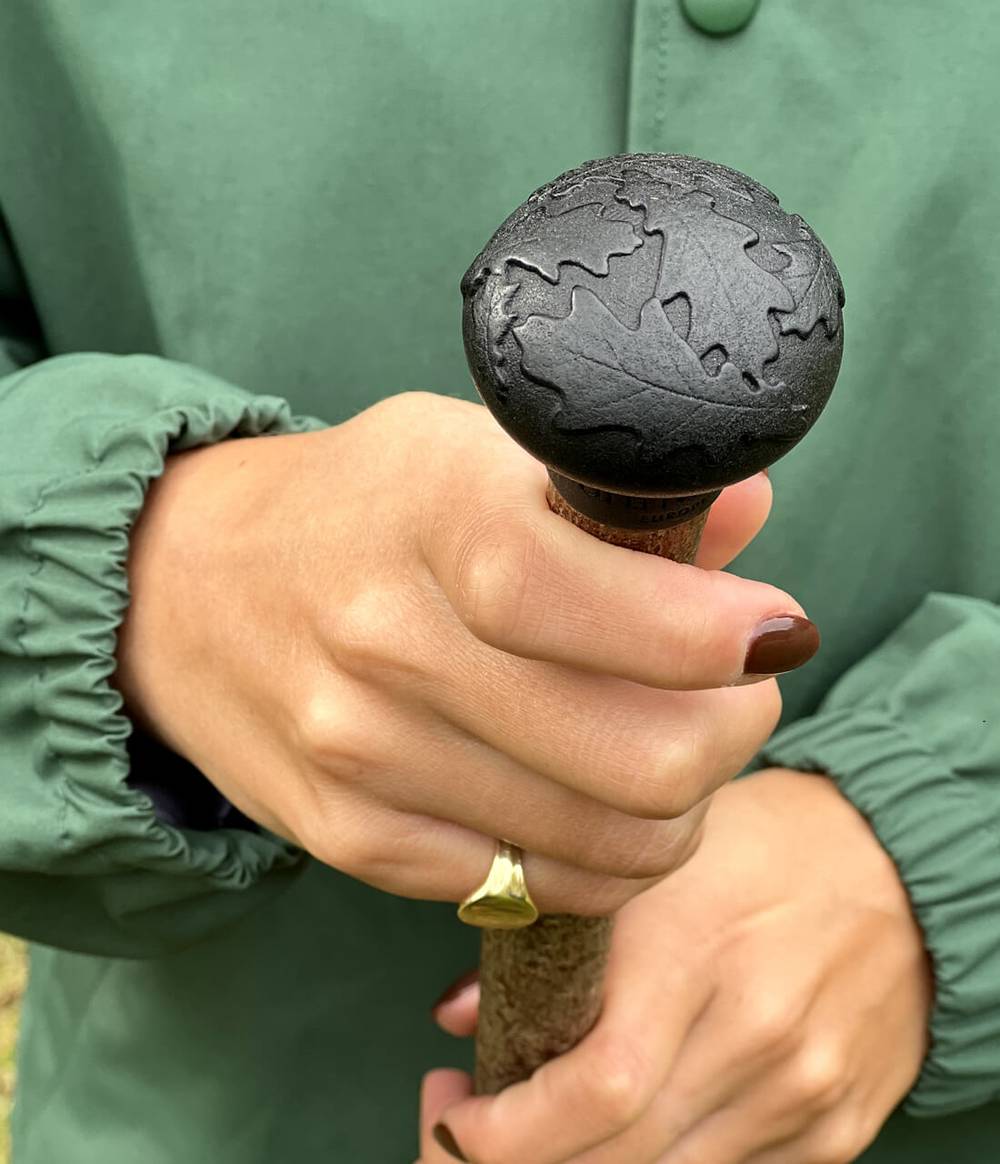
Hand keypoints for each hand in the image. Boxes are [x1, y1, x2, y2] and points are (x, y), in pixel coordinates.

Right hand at [115, 391, 800, 913]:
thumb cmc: (354, 506)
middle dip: (734, 734)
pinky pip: (529, 890)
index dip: (713, 636)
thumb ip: (606, 486)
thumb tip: (746, 512)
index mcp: (433, 515)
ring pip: (602, 845)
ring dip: (680, 808)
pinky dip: (594, 859)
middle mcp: (388, 643)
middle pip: (634, 756)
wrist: (185, 589)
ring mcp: (364, 755)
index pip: (595, 602)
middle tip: (740, 697)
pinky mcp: (352, 837)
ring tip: (676, 750)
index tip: (774, 630)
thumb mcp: (464, 446)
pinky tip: (593, 800)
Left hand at [422, 769, 932, 1162]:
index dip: (502, 1132)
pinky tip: (632, 1121)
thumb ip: (548, 933)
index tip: (450, 1112)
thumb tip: (457, 1015)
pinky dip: (660, 1161)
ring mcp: (802, 1091)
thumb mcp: (650, 856)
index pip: (594, 1086)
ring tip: (542, 1123)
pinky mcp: (835, 1129)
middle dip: (519, 1161)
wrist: (897, 867)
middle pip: (620, 1154)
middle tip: (470, 1127)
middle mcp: (756, 1032)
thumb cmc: (759, 846)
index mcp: (697, 947)